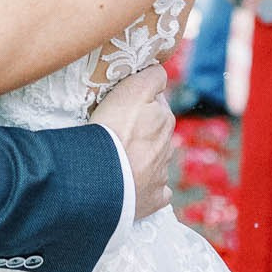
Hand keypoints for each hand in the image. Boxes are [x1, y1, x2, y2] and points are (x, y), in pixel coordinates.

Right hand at [90, 65, 174, 218]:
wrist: (103, 180)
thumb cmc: (114, 130)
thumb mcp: (133, 89)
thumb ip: (152, 77)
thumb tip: (160, 72)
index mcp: (164, 120)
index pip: (156, 103)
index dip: (138, 102)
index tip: (121, 105)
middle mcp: (168, 147)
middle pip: (157, 133)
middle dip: (142, 131)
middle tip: (115, 131)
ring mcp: (161, 175)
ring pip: (156, 161)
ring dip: (142, 158)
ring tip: (116, 159)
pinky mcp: (153, 200)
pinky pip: (156, 192)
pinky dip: (147, 188)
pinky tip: (132, 185)